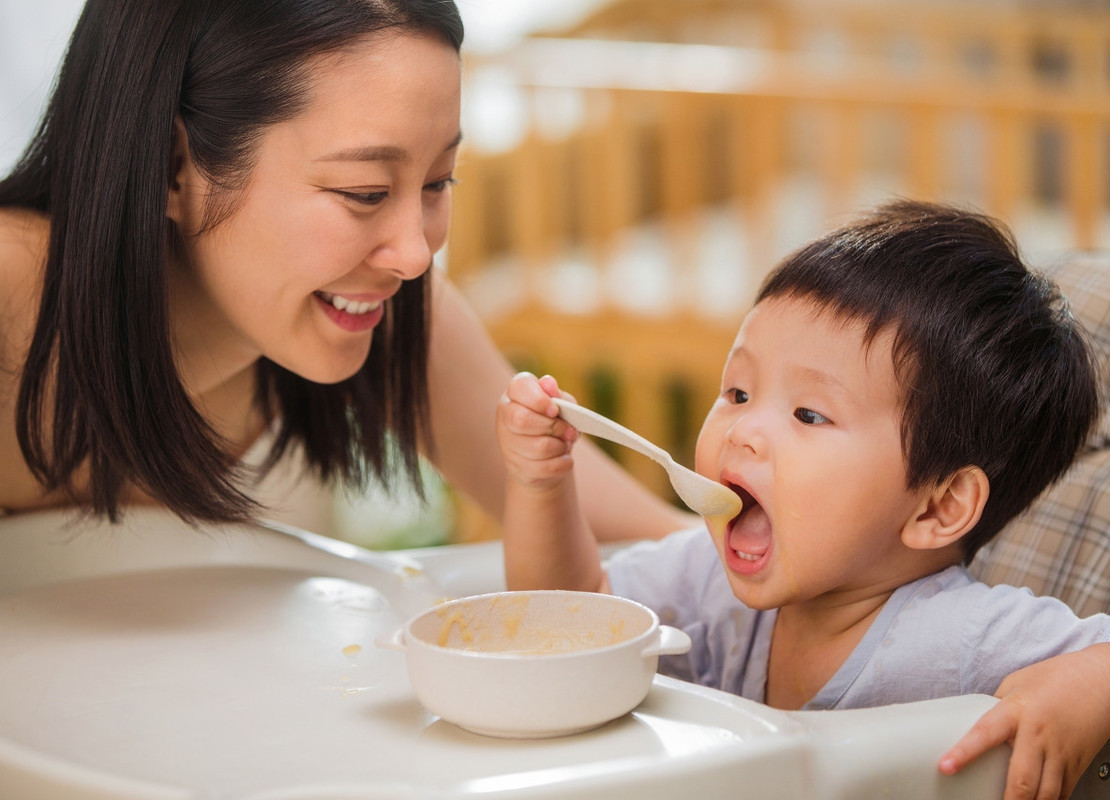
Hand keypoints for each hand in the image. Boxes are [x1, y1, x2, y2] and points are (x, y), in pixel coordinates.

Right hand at [496, 372, 578, 490]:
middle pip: (522, 419)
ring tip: (566, 443)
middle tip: (568, 430)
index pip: (519, 388)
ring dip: (561, 446)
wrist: (548, 455)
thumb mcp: (562, 404)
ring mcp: (507, 443)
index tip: (555, 409)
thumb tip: (549, 384)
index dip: (539, 399)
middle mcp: (505, 415)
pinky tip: (565, 458)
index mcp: (515, 393)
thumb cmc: (555, 421)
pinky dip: (563, 463)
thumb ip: (557, 395)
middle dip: (552, 426)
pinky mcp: (516, 467)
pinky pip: (545, 468)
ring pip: (538, 447)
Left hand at [939, 643, 1109, 799]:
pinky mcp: (1077, 763)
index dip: (964, 752)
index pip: (985, 733)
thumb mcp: (1016, 683)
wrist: (1100, 680)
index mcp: (1017, 710)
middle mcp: (1039, 734)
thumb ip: (997, 707)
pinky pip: (1062, 792)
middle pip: (1022, 779)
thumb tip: (977, 724)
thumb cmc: (1057, 677)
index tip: (946, 767)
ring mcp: (1061, 752)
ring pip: (1045, 794)